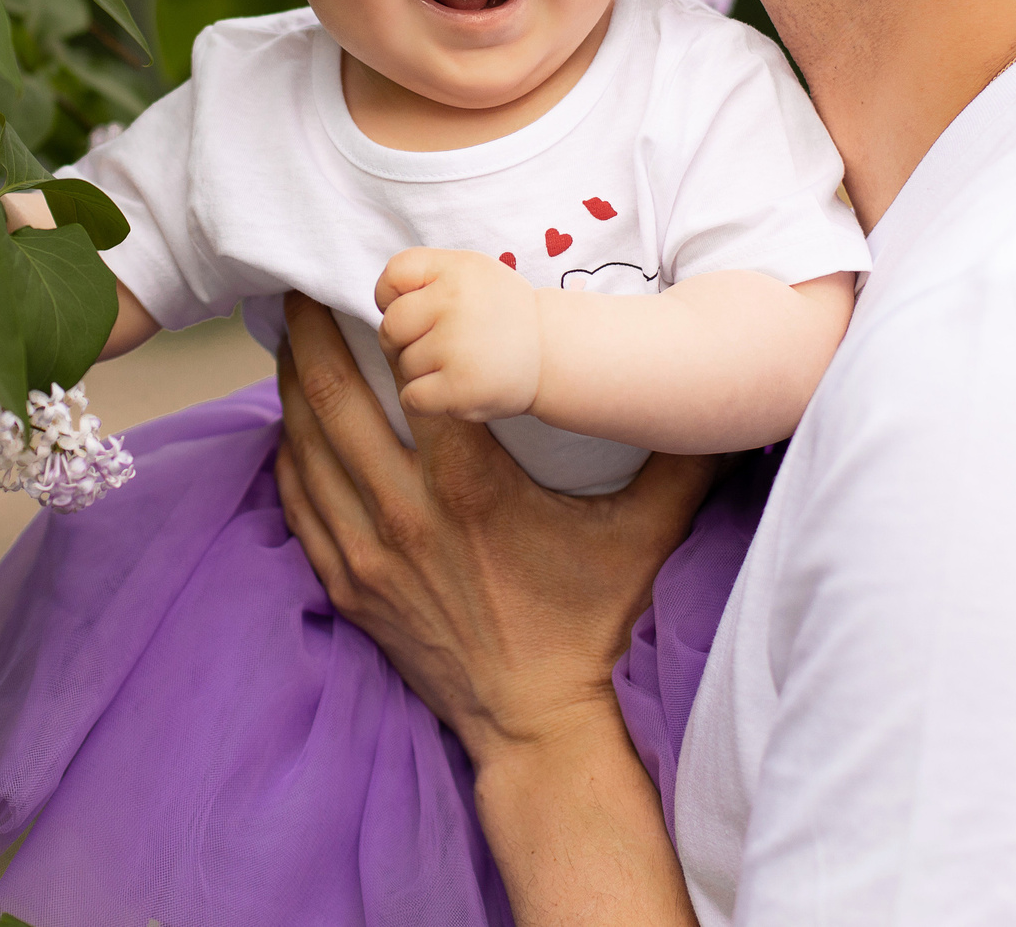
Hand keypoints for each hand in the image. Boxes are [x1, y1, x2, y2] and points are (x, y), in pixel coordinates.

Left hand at [275, 291, 713, 924]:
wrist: (535, 726)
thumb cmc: (589, 624)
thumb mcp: (645, 537)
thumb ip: (682, 461)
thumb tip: (727, 400)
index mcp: (471, 491)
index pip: (417, 382)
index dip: (394, 328)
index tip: (383, 289)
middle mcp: (405, 517)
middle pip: (334, 403)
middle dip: (312, 338)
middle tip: (301, 288)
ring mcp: (366, 555)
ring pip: (303, 448)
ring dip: (291, 387)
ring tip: (290, 337)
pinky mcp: (345, 586)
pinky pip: (298, 503)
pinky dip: (289, 453)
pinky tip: (291, 420)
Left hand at [374, 248, 542, 420]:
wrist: (552, 352)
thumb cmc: (502, 314)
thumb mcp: (472, 273)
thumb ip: (427, 277)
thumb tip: (381, 304)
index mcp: (457, 268)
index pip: (394, 273)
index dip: (390, 296)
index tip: (414, 312)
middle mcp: (455, 301)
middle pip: (391, 326)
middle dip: (403, 340)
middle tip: (435, 346)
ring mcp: (457, 346)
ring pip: (403, 365)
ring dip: (422, 372)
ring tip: (457, 365)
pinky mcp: (460, 388)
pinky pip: (411, 398)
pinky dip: (424, 401)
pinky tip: (449, 391)